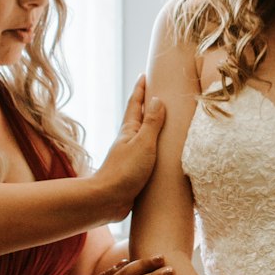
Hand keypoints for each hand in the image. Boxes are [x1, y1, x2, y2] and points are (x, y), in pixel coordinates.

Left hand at [91, 74, 165, 219]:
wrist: (107, 200)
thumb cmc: (124, 171)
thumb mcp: (143, 143)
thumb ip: (151, 123)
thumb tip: (157, 100)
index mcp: (129, 130)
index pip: (136, 104)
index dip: (141, 89)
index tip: (145, 74)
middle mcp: (129, 140)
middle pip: (140, 118)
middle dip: (148, 104)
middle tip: (158, 92)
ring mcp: (132, 156)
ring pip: (145, 136)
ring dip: (154, 127)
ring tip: (166, 121)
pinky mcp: (136, 171)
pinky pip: (150, 154)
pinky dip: (157, 148)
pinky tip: (165, 153)